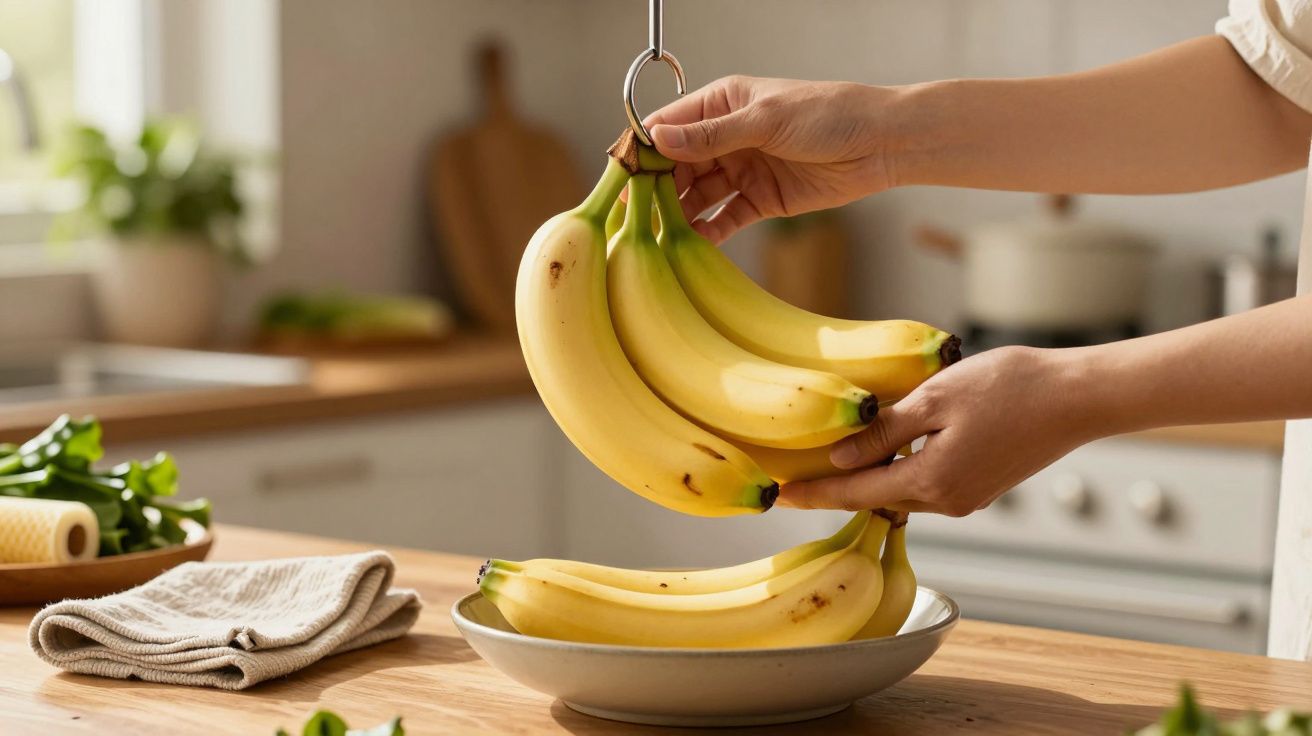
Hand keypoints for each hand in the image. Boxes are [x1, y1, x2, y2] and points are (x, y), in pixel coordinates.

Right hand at [645, 76, 896, 242]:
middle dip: (654, 188)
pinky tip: (690, 246)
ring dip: (677, 213)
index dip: (641, 150)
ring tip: (656, 236)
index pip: (667, 126)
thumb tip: (658, 137)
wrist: (880, 144)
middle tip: (632, 215)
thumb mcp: (765, 120)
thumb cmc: (828, 115)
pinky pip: (724, 218)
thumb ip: (711, 135)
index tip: (620, 176)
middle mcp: (725, 137)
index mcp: (721, 104)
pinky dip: (707, 231)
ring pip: (696, 195)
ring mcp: (741, 170)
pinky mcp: (760, 200)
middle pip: (675, 165)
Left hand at [777, 346, 1105, 515]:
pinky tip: (886, 450)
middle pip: (874, 497)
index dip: (813, 491)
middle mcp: (947, 501)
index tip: (778, 494)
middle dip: (836, 487)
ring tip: (832, 460)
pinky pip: (926, 484)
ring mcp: (967, 497)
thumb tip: (840, 458)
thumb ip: (886, 431)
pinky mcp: (982, 485)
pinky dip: (900, 471)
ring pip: (901, 491)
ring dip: (869, 478)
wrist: (1079, 397)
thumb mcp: (936, 398)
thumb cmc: (1010, 387)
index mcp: (931, 481)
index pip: (854, 491)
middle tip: (795, 476)